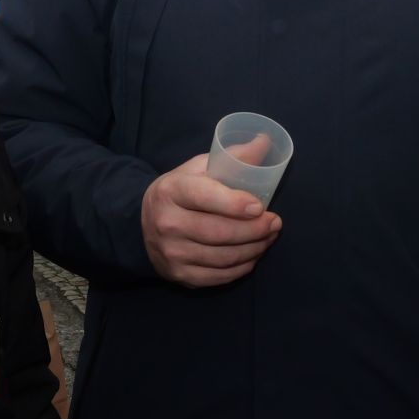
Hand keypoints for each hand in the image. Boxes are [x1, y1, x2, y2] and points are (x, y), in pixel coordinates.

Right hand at [140, 152, 281, 287]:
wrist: (142, 225)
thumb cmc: (180, 192)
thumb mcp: (198, 169)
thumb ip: (232, 157)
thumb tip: (265, 141)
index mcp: (171, 191)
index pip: (204, 196)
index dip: (234, 203)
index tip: (259, 207)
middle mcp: (167, 223)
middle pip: (219, 232)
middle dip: (254, 229)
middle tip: (275, 223)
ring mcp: (172, 253)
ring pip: (223, 257)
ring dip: (254, 249)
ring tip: (269, 238)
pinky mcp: (179, 275)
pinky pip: (219, 277)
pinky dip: (242, 268)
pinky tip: (253, 256)